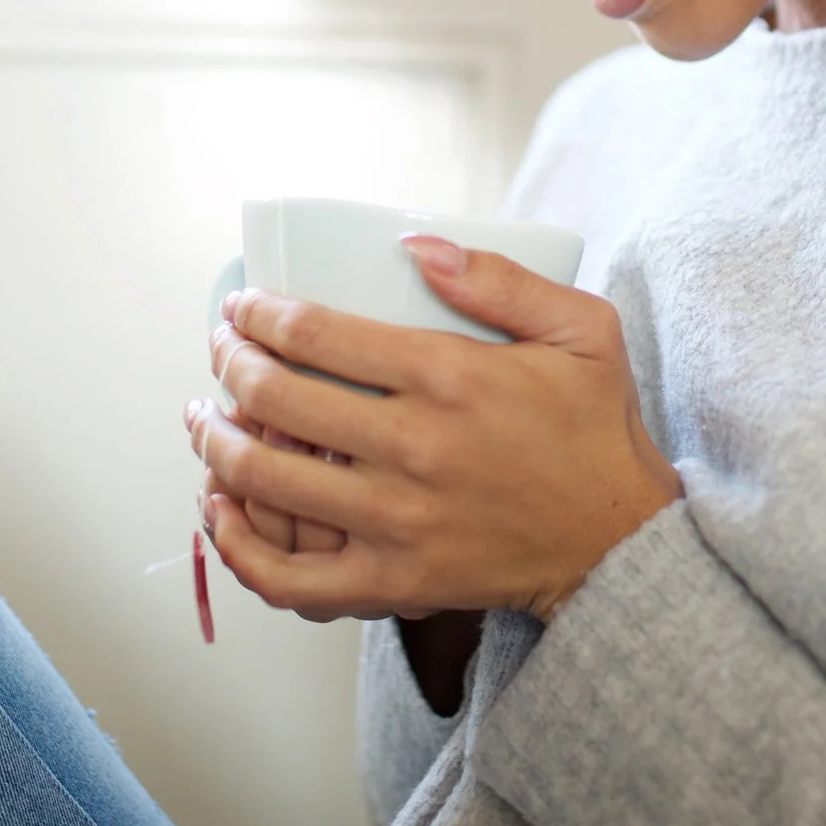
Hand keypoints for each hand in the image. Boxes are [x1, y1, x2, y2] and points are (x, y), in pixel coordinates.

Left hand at [186, 236, 680, 621]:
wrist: (619, 543)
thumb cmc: (595, 431)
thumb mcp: (582, 329)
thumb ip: (499, 278)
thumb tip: (413, 243)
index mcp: (450, 377)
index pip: (315, 334)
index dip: (258, 314)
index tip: (244, 308)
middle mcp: (414, 448)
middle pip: (275, 399)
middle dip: (228, 365)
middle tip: (222, 351)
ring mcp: (398, 522)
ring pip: (266, 480)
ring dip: (215, 443)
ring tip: (205, 419)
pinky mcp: (394, 582)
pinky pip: (289, 577)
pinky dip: (237, 545)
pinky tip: (219, 510)